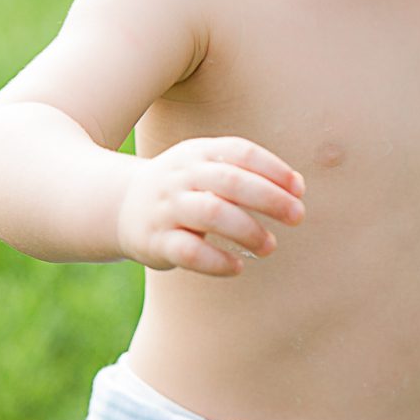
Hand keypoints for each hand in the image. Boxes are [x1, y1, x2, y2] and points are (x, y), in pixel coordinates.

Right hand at [115, 136, 303, 274]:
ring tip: (269, 247)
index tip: (299, 190)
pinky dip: (217, 261)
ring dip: (248, 231)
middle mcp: (180, 177)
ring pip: (211, 213)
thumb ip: (246, 174)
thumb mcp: (206, 168)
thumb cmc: (183, 189)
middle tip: (298, 217)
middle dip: (270, 199)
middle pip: (230, 181)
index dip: (273, 169)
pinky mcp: (156, 241)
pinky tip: (237, 267)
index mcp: (197, 153)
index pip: (240, 152)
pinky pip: (189, 251)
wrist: (120, 206)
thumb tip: (296, 188)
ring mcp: (166, 208)